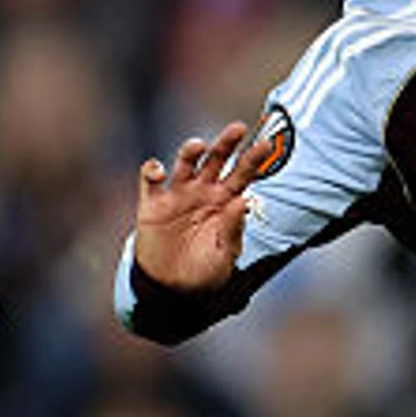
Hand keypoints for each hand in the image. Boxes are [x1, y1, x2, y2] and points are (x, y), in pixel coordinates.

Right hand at [135, 120, 265, 292]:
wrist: (172, 288)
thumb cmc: (204, 271)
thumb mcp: (224, 255)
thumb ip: (232, 229)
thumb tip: (241, 201)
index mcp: (226, 201)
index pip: (243, 174)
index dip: (253, 159)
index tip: (265, 145)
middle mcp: (204, 191)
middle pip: (217, 160)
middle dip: (227, 143)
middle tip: (238, 128)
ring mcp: (178, 194)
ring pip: (186, 163)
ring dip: (191, 150)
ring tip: (198, 146)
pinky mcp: (153, 203)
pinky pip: (150, 180)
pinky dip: (152, 170)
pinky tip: (158, 171)